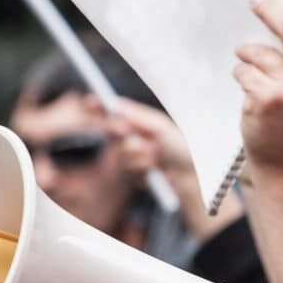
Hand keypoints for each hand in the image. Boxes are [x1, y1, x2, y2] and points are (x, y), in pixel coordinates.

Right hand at [99, 96, 244, 240]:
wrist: (192, 180)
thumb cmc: (182, 150)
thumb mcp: (160, 127)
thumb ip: (136, 116)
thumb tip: (115, 105)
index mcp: (143, 123)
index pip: (117, 112)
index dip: (102, 107)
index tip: (90, 102)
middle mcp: (137, 138)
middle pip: (114, 130)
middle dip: (119, 130)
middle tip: (125, 131)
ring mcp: (134, 157)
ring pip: (121, 151)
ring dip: (137, 153)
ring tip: (155, 157)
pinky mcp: (134, 175)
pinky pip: (128, 168)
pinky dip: (140, 167)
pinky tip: (154, 170)